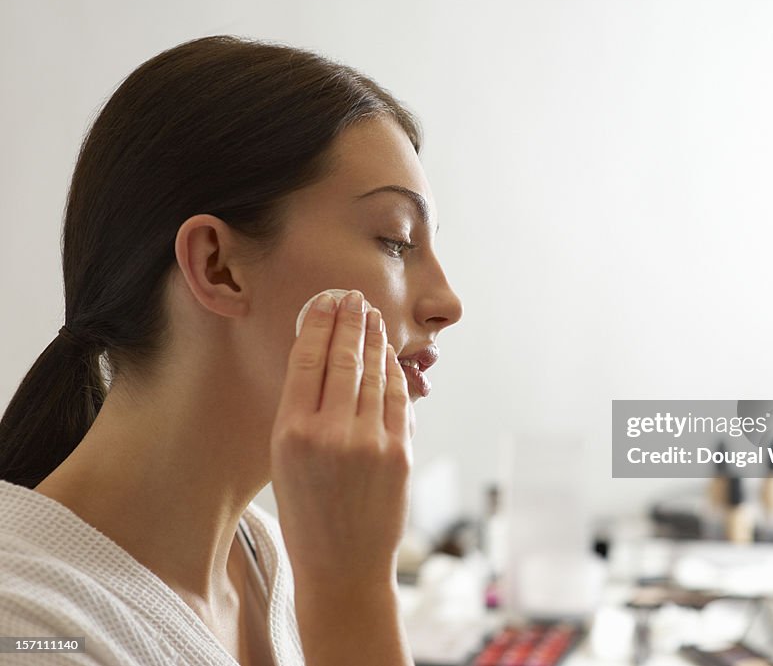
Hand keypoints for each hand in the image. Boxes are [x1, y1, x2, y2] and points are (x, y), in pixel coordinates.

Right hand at [269, 290, 412, 589]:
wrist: (342, 565)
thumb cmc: (307, 512)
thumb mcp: (284, 460)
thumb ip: (301, 411)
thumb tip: (318, 357)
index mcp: (291, 433)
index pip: (306, 361)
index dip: (318, 323)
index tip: (325, 299)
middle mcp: (331, 433)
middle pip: (343, 359)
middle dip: (350, 321)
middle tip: (354, 296)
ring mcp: (370, 442)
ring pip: (374, 374)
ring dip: (374, 340)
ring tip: (371, 317)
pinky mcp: (400, 452)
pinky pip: (396, 399)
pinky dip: (393, 373)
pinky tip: (388, 356)